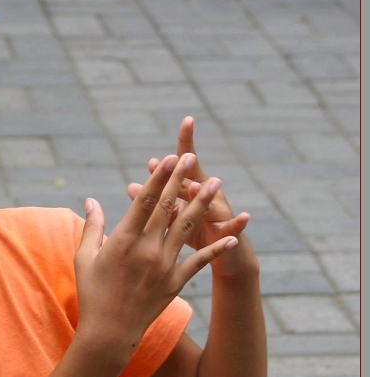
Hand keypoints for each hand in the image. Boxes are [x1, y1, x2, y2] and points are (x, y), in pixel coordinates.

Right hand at [75, 154, 238, 355]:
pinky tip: (232, 235)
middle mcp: (147, 249)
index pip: (144, 201)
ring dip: (203, 204)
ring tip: (216, 183)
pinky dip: (217, 248)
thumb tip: (92, 200)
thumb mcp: (85, 257)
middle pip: (167, 207)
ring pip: (187, 227)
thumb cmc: (92, 293)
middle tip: (192, 158)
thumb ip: (92, 226)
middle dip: (180, 180)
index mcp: (123, 240)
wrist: (110, 332)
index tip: (168, 159)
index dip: (158, 178)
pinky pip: (200, 261)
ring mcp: (163, 266)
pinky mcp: (176, 282)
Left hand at [127, 117, 253, 280]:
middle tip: (181, 155)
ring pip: (211, 201)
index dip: (184, 143)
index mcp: (189, 191)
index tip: (188, 119)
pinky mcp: (227, 233)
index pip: (182, 165)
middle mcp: (205, 196)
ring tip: (200, 185)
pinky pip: (232, 228)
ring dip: (206, 193)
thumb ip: (154, 202)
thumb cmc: (192, 234)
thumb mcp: (169, 218)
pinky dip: (238, 223)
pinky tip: (245, 216)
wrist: (223, 257)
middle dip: (188, 167)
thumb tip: (130, 186)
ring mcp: (218, 212)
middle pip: (195, 178)